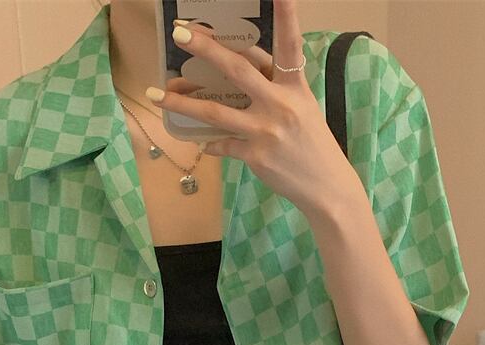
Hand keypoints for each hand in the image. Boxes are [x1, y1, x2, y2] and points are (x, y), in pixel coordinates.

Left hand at [147, 0, 357, 218]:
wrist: (327, 187)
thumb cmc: (313, 143)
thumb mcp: (303, 106)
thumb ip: (276, 86)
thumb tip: (239, 70)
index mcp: (295, 86)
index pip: (289, 44)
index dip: (286, 15)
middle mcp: (280, 104)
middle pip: (238, 70)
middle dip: (207, 48)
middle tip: (181, 33)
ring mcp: (266, 131)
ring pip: (215, 111)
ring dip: (183, 101)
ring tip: (156, 93)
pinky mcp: (256, 156)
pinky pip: (223, 144)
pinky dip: (210, 142)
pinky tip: (201, 141)